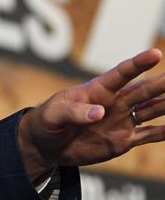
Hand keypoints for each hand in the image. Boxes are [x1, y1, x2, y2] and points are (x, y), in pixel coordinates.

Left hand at [18, 48, 164, 181]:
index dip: (138, 64)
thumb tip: (100, 113)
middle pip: (143, 91)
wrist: (46, 144)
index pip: (120, 74)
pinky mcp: (123, 140)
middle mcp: (114, 102)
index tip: (156, 54)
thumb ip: (75, 112)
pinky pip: (148, 135)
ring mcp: (121, 120)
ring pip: (151, 110)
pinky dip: (164, 132)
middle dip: (162, 84)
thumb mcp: (54, 114)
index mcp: (96, 90)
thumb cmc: (47, 121)